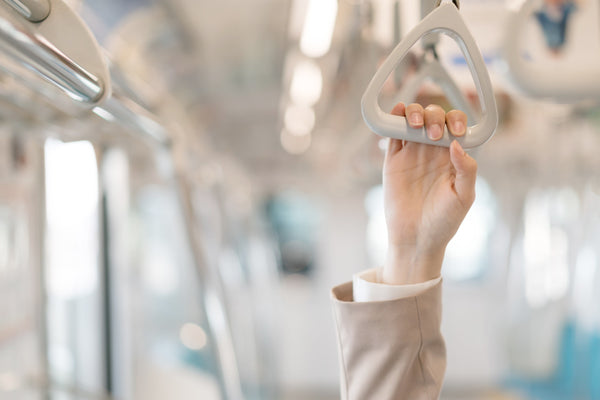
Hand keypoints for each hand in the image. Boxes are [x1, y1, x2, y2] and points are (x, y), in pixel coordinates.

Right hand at [382, 103, 477, 284]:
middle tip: (433, 136)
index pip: (455, 126)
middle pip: (433, 118)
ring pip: (412, 121)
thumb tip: (457, 143)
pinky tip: (398, 114)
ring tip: (416, 125)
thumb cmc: (444, 222)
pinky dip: (394, 120)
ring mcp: (411, 154)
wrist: (416, 239)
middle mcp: (432, 152)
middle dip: (434, 117)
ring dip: (414, 113)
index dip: (456, 121)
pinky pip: (392, 135)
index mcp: (452, 156)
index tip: (455, 132)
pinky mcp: (392, 161)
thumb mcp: (464, 196)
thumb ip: (467, 169)